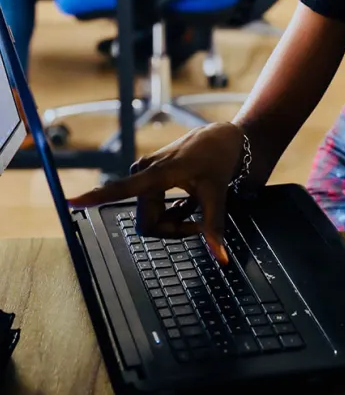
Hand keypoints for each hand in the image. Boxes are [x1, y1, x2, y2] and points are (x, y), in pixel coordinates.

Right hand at [69, 122, 244, 262]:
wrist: (221, 138)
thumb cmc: (217, 159)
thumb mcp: (217, 193)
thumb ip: (214, 227)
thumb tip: (221, 258)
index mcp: (157, 173)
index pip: (122, 188)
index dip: (96, 197)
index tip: (71, 201)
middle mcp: (144, 171)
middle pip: (147, 222)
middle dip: (173, 229)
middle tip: (198, 224)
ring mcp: (145, 174)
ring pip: (151, 219)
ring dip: (174, 220)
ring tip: (195, 206)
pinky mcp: (148, 176)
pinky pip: (154, 209)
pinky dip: (173, 212)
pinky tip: (188, 201)